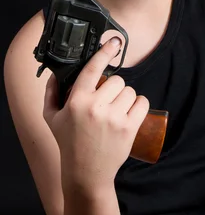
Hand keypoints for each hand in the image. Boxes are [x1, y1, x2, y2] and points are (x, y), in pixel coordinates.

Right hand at [43, 37, 148, 192]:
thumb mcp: (52, 118)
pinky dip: (139, 106)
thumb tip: (55, 74)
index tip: (114, 41)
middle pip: (117, 80)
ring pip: (130, 91)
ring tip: (116, 112)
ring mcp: (114, 117)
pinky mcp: (129, 127)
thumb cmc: (69, 143)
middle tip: (107, 102)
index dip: (104, 52)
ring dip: (125, 98)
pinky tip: (129, 114)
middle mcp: (95, 107)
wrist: (86, 173)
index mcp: (77, 101)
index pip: (93, 69)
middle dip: (114, 89)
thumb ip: (52, 93)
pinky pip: (142, 102)